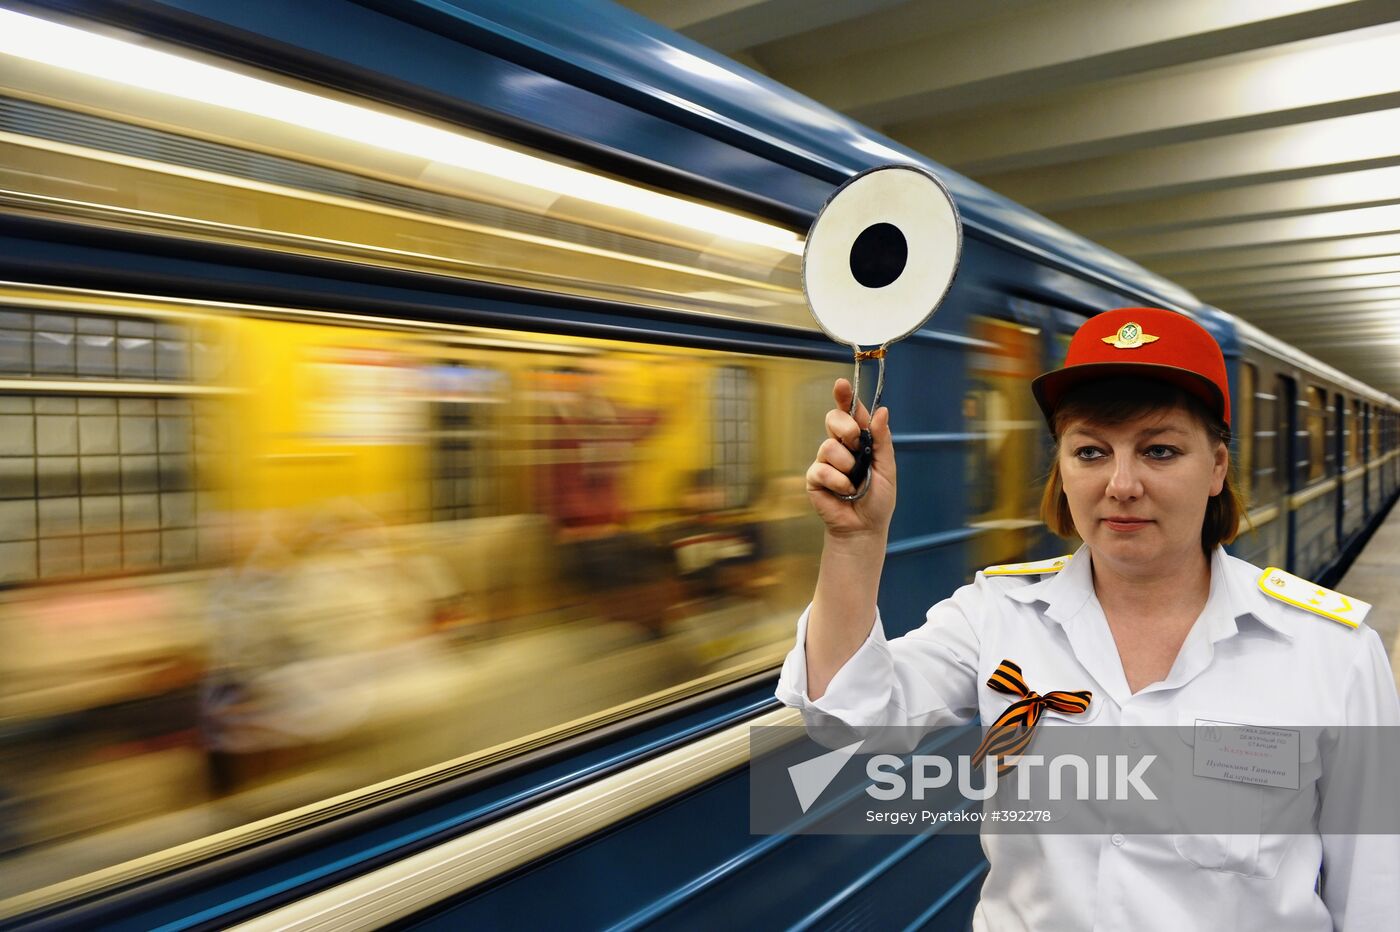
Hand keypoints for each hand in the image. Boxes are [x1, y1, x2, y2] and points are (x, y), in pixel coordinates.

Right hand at [805, 378, 895, 539]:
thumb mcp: (887, 468)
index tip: (842, 384)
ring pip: (829, 446)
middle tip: (857, 445)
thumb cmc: (878, 500)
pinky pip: (822, 469)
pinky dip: (837, 482)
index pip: (851, 413)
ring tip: (854, 482)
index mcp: (860, 441)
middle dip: (846, 429)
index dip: (845, 396)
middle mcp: (840, 447)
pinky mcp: (814, 478)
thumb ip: (882, 440)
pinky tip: (844, 492)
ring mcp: (825, 462)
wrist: (865, 528)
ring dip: (846, 465)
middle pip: (834, 419)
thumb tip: (881, 411)